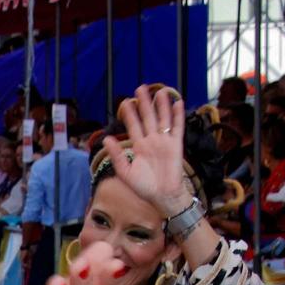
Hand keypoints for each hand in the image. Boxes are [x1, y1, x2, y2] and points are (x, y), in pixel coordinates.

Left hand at [106, 86, 192, 217]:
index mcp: (138, 146)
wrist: (162, 196)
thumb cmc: (143, 187)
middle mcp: (151, 141)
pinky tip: (177, 103)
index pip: (133, 126)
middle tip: (140, 88)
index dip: (130, 114)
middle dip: (144, 103)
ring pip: (162, 119)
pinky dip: (177, 115)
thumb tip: (106, 139)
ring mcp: (164, 141)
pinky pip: (177, 127)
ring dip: (161, 105)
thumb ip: (116, 155)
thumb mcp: (125, 172)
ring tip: (159, 91)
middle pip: (147, 118)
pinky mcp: (176, 144)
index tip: (125, 102)